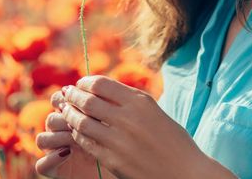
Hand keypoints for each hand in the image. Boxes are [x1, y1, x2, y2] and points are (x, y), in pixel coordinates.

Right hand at [35, 90, 114, 178]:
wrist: (120, 165)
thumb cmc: (120, 139)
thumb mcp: (114, 120)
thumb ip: (105, 105)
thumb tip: (100, 90)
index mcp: (73, 114)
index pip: (60, 99)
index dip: (67, 97)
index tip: (86, 98)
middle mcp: (62, 130)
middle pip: (51, 117)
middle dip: (65, 117)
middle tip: (84, 120)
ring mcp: (57, 149)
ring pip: (43, 138)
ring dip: (58, 136)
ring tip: (76, 139)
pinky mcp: (55, 168)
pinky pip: (42, 164)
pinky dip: (52, 159)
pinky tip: (68, 153)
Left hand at [61, 75, 236, 178]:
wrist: (185, 171)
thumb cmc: (172, 139)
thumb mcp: (153, 110)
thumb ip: (129, 100)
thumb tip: (102, 90)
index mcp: (140, 101)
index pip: (101, 84)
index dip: (85, 82)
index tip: (80, 83)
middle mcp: (128, 117)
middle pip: (88, 101)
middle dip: (74, 96)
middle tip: (67, 94)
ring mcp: (119, 140)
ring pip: (82, 122)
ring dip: (71, 115)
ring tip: (67, 111)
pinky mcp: (113, 160)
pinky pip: (87, 142)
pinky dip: (78, 134)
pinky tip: (77, 131)